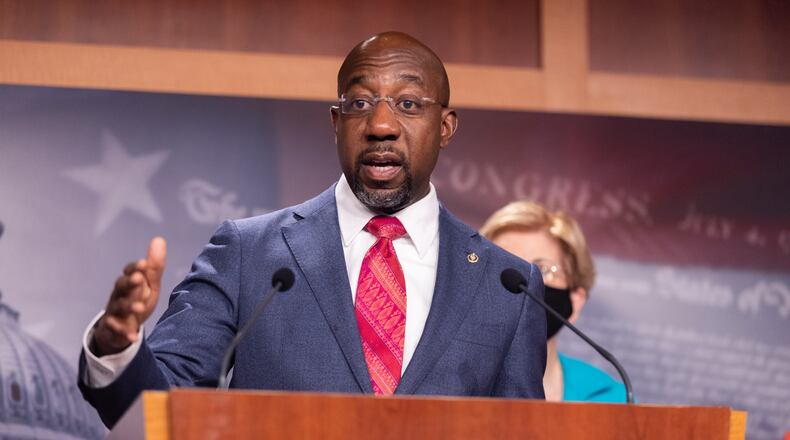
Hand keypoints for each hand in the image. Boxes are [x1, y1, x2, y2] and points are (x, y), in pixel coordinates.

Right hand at [92, 237, 166, 355]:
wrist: (121, 326)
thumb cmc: (137, 299)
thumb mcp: (149, 284)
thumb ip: (154, 266)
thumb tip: (159, 239)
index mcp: (128, 282)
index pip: (129, 271)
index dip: (136, 268)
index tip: (144, 264)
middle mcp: (119, 294)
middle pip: (121, 286)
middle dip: (129, 282)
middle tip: (139, 279)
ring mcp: (114, 311)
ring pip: (119, 307)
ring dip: (129, 307)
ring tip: (140, 308)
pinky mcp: (113, 328)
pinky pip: (117, 331)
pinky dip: (125, 334)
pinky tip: (133, 337)